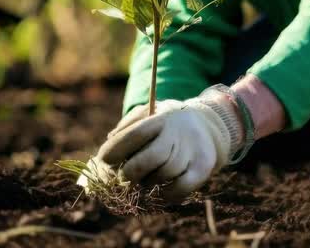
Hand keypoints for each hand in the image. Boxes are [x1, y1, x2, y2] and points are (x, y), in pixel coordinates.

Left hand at [95, 96, 237, 202]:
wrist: (206, 125)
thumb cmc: (167, 123)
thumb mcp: (149, 114)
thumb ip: (128, 126)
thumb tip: (109, 144)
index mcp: (162, 117)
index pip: (136, 133)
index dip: (116, 149)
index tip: (103, 160)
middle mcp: (179, 133)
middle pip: (152, 158)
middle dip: (130, 172)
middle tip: (121, 178)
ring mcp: (193, 151)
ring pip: (165, 174)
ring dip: (147, 182)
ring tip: (143, 179)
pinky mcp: (203, 168)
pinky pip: (180, 188)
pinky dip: (165, 194)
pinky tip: (158, 190)